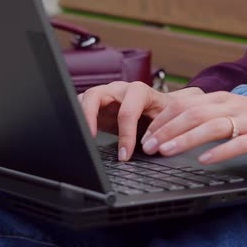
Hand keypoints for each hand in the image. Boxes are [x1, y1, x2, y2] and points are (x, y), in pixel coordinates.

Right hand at [78, 81, 203, 160]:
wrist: (164, 109)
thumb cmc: (166, 115)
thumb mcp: (167, 123)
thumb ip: (158, 133)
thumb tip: (151, 149)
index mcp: (139, 91)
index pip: (127, 111)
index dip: (125, 135)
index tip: (124, 155)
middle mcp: (119, 90)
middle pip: (95, 95)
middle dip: (89, 117)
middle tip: (89, 139)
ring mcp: (106, 95)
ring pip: (84, 99)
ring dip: (80, 117)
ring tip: (81, 137)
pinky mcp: (98, 106)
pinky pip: (81, 107)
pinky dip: (79, 120)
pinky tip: (81, 135)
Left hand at [140, 91, 246, 163]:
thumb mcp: (238, 111)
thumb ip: (213, 114)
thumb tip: (181, 124)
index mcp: (225, 98)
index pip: (186, 103)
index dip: (163, 118)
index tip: (146, 132)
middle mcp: (234, 106)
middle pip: (193, 113)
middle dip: (166, 129)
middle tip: (148, 145)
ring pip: (211, 126)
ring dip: (185, 139)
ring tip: (166, 151)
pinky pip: (238, 144)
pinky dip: (218, 152)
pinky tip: (203, 161)